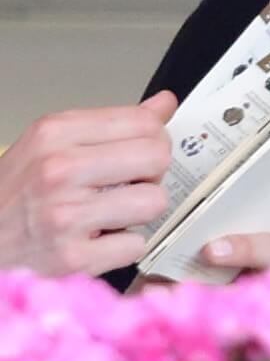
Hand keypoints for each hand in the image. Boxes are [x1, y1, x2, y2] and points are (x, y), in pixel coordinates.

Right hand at [0, 91, 176, 275]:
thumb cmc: (12, 197)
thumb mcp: (49, 146)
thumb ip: (110, 125)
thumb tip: (163, 104)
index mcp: (54, 134)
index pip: (144, 122)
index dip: (153, 140)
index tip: (140, 153)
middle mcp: (58, 170)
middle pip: (157, 157)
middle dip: (150, 174)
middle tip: (126, 185)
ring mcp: (66, 214)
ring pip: (154, 201)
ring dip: (138, 213)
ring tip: (108, 214)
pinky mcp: (73, 256)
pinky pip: (137, 244)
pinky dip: (121, 248)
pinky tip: (96, 242)